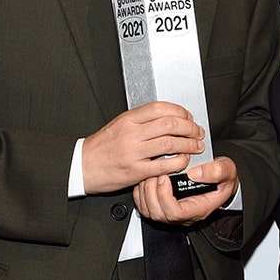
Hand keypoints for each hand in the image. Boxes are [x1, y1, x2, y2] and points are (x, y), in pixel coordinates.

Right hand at [82, 101, 203, 193]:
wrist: (82, 166)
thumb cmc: (101, 147)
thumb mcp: (118, 125)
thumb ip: (140, 120)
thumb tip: (167, 117)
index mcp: (127, 120)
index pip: (160, 108)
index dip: (179, 111)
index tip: (188, 116)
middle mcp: (131, 134)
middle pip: (169, 124)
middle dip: (189, 127)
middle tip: (197, 131)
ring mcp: (133, 153)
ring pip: (170, 143)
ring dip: (189, 144)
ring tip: (196, 146)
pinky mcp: (135, 171)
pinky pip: (164, 165)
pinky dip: (178, 162)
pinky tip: (183, 161)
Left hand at [133, 156, 239, 224]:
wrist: (221, 180)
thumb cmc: (223, 178)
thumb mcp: (226, 170)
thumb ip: (215, 171)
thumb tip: (194, 173)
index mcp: (197, 209)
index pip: (175, 213)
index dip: (165, 196)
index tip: (164, 177)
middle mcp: (182, 213)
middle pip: (158, 213)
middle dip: (151, 192)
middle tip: (154, 172)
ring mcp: (171, 210)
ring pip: (148, 210)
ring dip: (144, 191)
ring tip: (149, 173)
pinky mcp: (163, 204)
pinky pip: (145, 204)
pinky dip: (141, 191)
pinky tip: (146, 177)